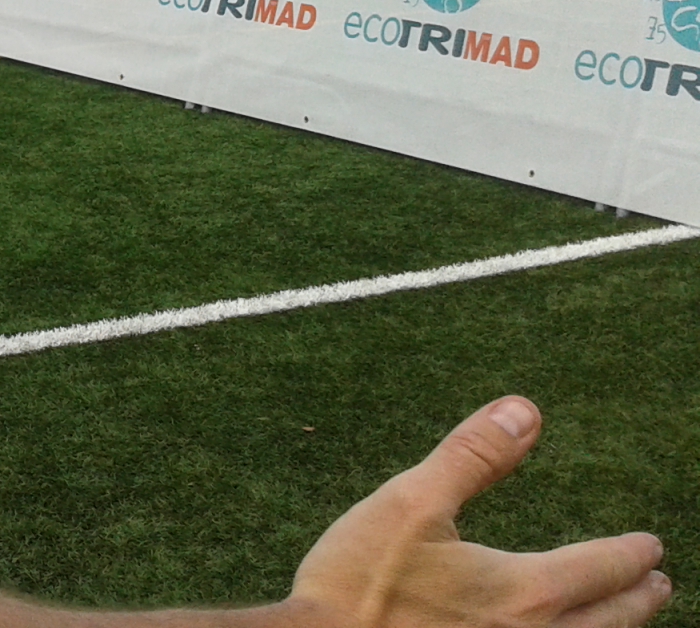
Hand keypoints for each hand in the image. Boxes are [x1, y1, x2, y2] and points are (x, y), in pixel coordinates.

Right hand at [290, 396, 669, 627]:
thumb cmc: (359, 584)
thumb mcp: (410, 503)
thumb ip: (472, 457)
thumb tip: (525, 411)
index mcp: (524, 589)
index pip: (599, 569)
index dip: (629, 555)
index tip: (651, 549)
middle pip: (609, 621)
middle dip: (637, 600)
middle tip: (658, 584)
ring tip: (617, 619)